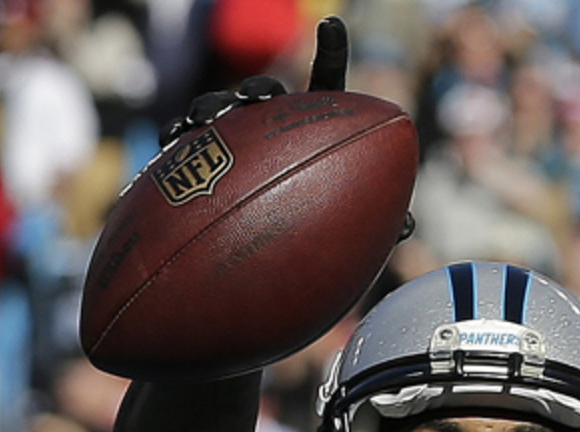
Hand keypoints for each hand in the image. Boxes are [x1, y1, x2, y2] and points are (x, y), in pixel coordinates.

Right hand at [155, 18, 413, 239]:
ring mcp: (236, 144)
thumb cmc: (324, 237)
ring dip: (213, 106)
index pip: (327, 86)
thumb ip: (385, 222)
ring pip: (222, 110)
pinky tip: (173, 141)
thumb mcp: (357, 229)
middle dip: (257, 89)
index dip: (331, 53)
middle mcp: (273, 128)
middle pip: (265, 95)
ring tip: (208, 119)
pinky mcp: (205, 164)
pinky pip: (188, 145)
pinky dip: (179, 136)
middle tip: (258, 99)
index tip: (332, 28)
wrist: (277, 256)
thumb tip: (406, 224)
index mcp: (313, 129)